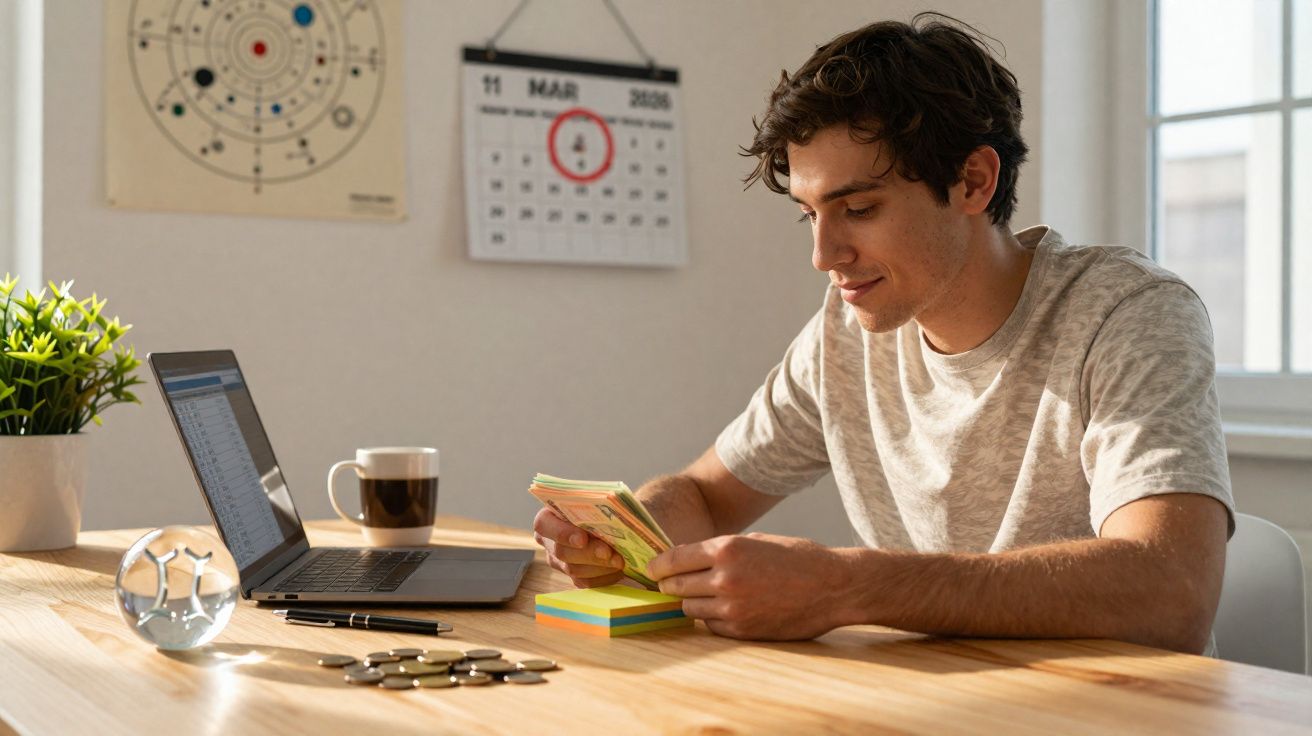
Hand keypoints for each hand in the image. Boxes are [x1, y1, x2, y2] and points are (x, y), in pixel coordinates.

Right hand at [532, 507, 625, 587]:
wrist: (609, 519)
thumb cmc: (599, 504)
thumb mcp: (595, 497)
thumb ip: (596, 504)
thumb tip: (612, 515)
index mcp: (548, 517)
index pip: (544, 525)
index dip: (562, 533)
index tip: (583, 539)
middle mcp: (549, 542)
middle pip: (562, 552)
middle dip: (588, 553)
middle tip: (608, 553)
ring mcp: (560, 562)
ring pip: (574, 570)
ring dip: (599, 567)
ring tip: (619, 561)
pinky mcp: (574, 576)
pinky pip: (586, 582)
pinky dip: (604, 577)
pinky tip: (618, 570)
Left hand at [648, 532, 852, 639]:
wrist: (834, 587)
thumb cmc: (798, 558)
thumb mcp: (756, 540)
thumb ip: (721, 550)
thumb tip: (688, 558)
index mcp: (727, 548)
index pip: (672, 559)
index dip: (658, 565)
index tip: (653, 569)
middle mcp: (725, 578)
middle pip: (675, 586)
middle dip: (670, 584)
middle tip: (671, 583)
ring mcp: (732, 608)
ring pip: (689, 608)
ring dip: (692, 601)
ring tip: (706, 595)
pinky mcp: (742, 630)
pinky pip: (710, 626)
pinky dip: (712, 619)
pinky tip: (727, 609)